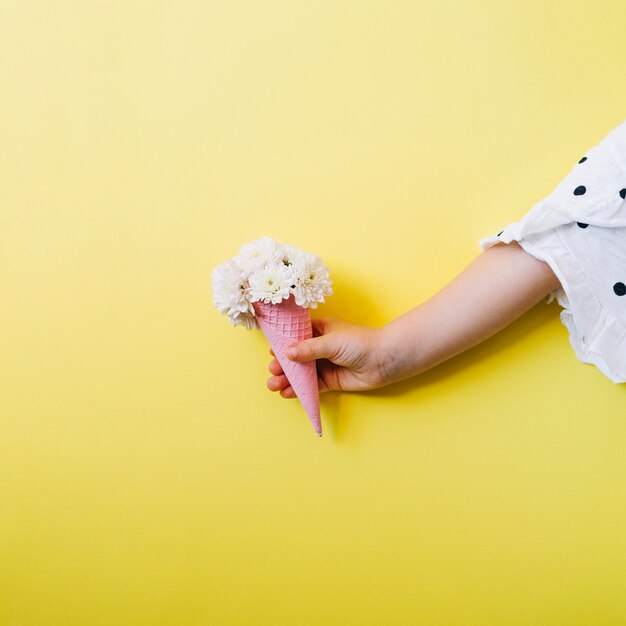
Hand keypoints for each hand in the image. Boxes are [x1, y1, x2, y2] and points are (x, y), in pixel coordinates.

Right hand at [266, 317, 389, 397]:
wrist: (384, 360)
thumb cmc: (360, 343)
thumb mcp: (331, 342)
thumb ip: (308, 349)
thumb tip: (287, 354)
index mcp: (319, 330)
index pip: (296, 336)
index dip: (283, 344)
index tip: (271, 352)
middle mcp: (320, 347)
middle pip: (296, 357)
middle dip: (283, 365)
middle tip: (273, 372)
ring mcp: (324, 364)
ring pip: (302, 373)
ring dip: (287, 379)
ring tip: (274, 386)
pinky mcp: (330, 380)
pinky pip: (311, 386)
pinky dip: (299, 390)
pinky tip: (288, 393)